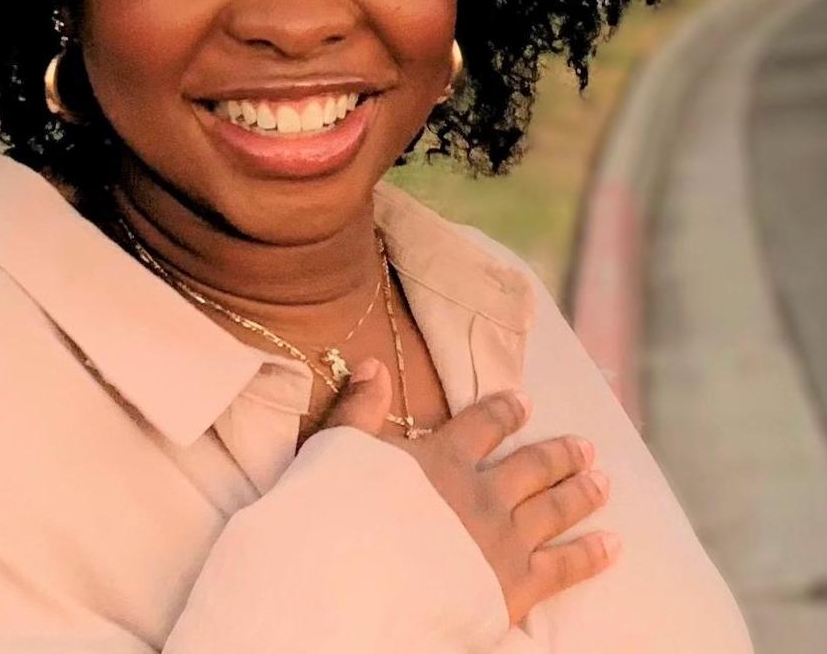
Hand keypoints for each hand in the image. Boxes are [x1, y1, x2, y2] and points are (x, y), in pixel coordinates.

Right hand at [314, 359, 619, 626]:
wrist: (356, 587)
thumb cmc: (338, 517)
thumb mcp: (339, 449)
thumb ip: (360, 408)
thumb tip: (374, 363)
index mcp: (441, 459)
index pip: (482, 425)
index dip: (505, 410)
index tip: (524, 401)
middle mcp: (480, 495)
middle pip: (531, 466)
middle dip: (559, 454)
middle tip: (585, 446)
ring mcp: (502, 542)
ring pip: (554, 510)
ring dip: (581, 492)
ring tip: (603, 480)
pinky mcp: (514, 588)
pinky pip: (563, 568)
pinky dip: (591, 554)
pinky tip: (613, 544)